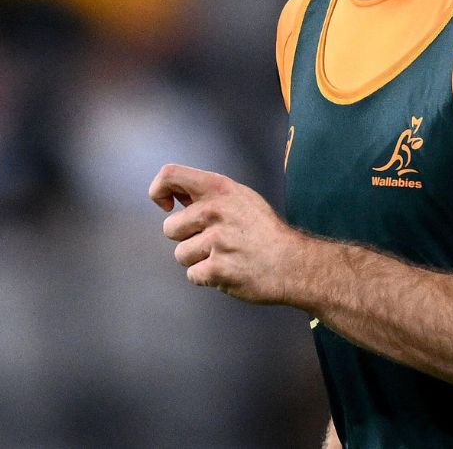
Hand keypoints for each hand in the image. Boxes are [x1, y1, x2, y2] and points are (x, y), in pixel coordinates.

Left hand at [149, 164, 306, 304]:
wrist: (293, 263)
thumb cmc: (265, 231)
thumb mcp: (241, 198)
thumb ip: (209, 195)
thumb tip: (174, 196)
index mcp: (220, 188)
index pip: (169, 175)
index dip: (158, 191)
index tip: (168, 206)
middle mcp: (215, 210)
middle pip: (170, 228)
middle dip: (186, 238)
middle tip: (215, 241)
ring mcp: (216, 240)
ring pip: (180, 254)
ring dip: (198, 260)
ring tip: (225, 256)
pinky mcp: (217, 269)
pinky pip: (192, 275)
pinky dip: (207, 277)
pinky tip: (229, 270)